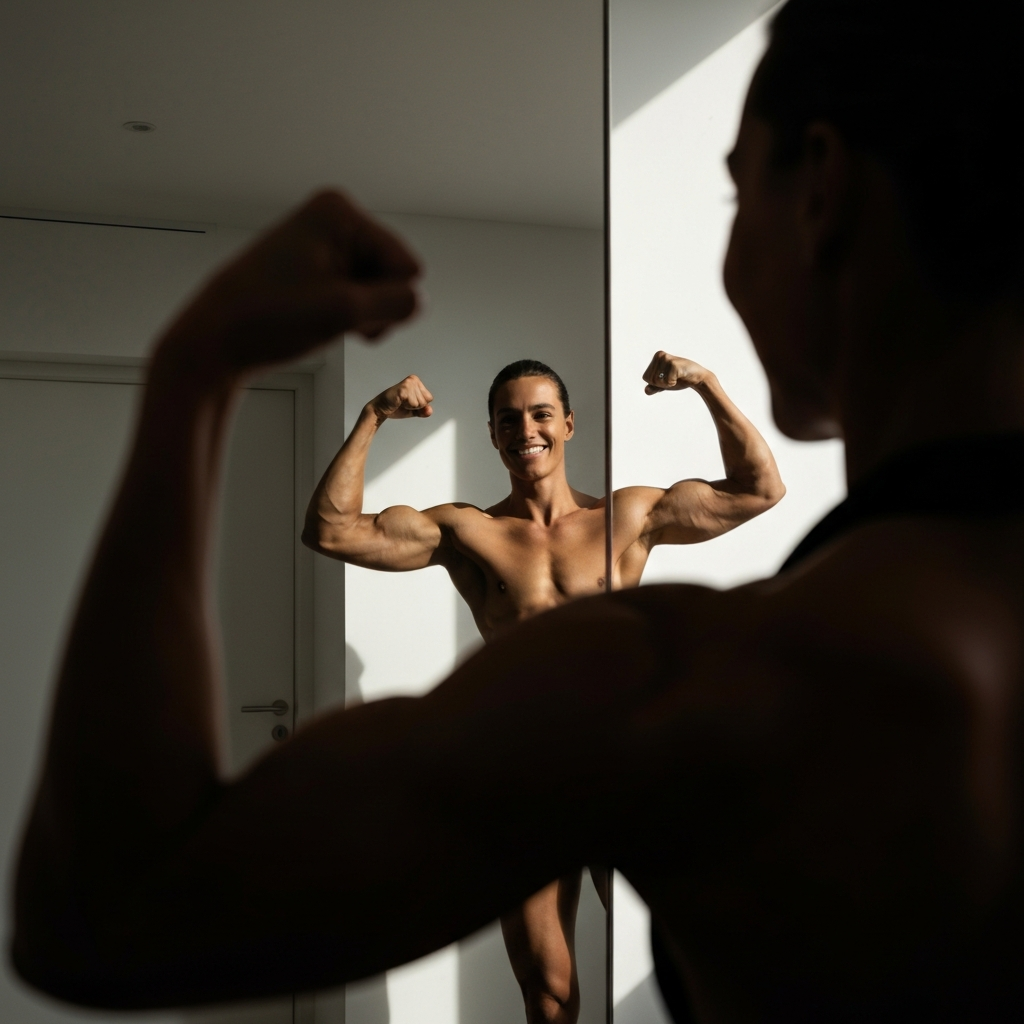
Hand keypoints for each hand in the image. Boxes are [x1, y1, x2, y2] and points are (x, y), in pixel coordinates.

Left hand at [155, 190, 420, 379]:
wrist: (214, 342)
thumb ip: (398, 303)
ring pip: (381, 290)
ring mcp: (327, 244)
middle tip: (327, 317)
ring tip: (319, 321)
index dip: (381, 299)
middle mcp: (335, 219)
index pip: (408, 267)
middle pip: (395, 275)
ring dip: (361, 316)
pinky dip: (349, 318)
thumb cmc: (266, 320)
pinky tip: (318, 322)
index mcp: (340, 211)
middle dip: (372, 306)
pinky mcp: (319, 269)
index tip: (337, 305)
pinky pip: (361, 297)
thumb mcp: (344, 312)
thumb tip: (420, 300)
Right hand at [371, 375, 433, 420]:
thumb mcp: (413, 410)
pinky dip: (407, 406)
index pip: (429, 398)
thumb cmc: (395, 407)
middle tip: (403, 403)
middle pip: (426, 400)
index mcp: (416, 381)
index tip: (407, 402)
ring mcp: (409, 383)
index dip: (419, 405)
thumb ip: (423, 410)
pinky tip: (399, 402)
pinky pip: (414, 403)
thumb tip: (430, 411)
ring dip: (410, 406)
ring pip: (421, 403)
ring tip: (401, 402)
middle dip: (416, 406)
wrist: (381, 409)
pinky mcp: (404, 389)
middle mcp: (413, 379)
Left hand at [642, 351, 708, 394]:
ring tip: (676, 376)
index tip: (667, 377)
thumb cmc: (680, 379)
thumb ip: (654, 387)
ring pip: (657, 381)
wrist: (697, 378)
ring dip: (667, 384)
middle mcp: (660, 355)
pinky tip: (680, 376)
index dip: (656, 383)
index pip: (646, 377)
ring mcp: (667, 359)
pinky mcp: (674, 364)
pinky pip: (667, 381)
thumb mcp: (664, 383)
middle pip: (650, 379)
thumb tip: (646, 391)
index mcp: (656, 357)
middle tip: (672, 377)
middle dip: (661, 384)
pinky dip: (673, 383)